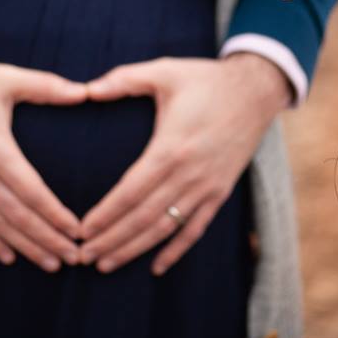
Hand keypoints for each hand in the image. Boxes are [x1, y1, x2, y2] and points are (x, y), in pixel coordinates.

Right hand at [0, 33, 86, 271]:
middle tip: (73, 257)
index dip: (56, 215)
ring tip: (50, 262)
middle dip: (47, 239)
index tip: (78, 232)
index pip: (32, 192)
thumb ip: (48, 87)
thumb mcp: (7, 78)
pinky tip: (8, 255)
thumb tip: (88, 92)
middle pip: (17, 215)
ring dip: (24, 246)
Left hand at [78, 53, 290, 274]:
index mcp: (171, 147)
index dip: (105, 214)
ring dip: (134, 249)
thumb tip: (86, 89)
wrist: (256, 90)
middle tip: (83, 257)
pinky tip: (156, 266)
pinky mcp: (220, 191)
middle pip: (143, 217)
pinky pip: (196, 228)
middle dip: (111, 240)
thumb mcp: (163, 71)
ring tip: (106, 264)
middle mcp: (189, 174)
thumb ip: (123, 79)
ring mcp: (207, 186)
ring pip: (166, 228)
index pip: (130, 191)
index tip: (81, 230)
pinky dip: (176, 250)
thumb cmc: (204, 80)